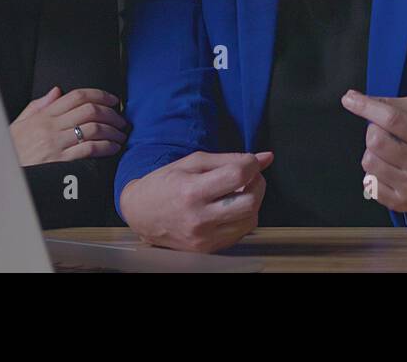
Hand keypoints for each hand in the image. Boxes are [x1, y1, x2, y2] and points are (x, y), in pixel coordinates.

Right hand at [10, 86, 126, 165]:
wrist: (2, 173)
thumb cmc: (12, 150)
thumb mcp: (19, 124)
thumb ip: (38, 106)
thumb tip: (57, 91)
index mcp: (43, 116)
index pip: (76, 96)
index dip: (100, 95)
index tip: (113, 100)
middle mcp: (50, 126)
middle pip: (90, 110)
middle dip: (111, 114)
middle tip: (121, 120)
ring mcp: (55, 144)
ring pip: (93, 128)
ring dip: (113, 131)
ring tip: (120, 135)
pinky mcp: (60, 161)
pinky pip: (89, 149)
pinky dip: (106, 146)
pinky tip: (113, 148)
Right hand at [118, 151, 272, 252]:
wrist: (139, 213)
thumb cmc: (164, 183)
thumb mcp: (192, 162)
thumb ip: (230, 159)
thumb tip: (267, 157)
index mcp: (192, 191)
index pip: (238, 175)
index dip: (251, 164)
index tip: (249, 162)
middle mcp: (198, 218)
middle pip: (250, 202)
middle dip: (257, 185)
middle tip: (248, 177)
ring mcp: (203, 238)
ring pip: (250, 220)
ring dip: (251, 202)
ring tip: (237, 193)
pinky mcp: (207, 249)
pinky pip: (240, 233)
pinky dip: (242, 217)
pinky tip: (229, 208)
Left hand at [341, 90, 406, 212]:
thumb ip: (393, 106)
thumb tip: (357, 100)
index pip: (393, 120)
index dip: (367, 107)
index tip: (349, 99)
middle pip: (376, 141)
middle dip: (372, 132)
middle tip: (382, 133)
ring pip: (369, 162)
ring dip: (370, 153)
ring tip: (385, 153)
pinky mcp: (400, 202)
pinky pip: (369, 183)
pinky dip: (372, 173)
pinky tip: (386, 170)